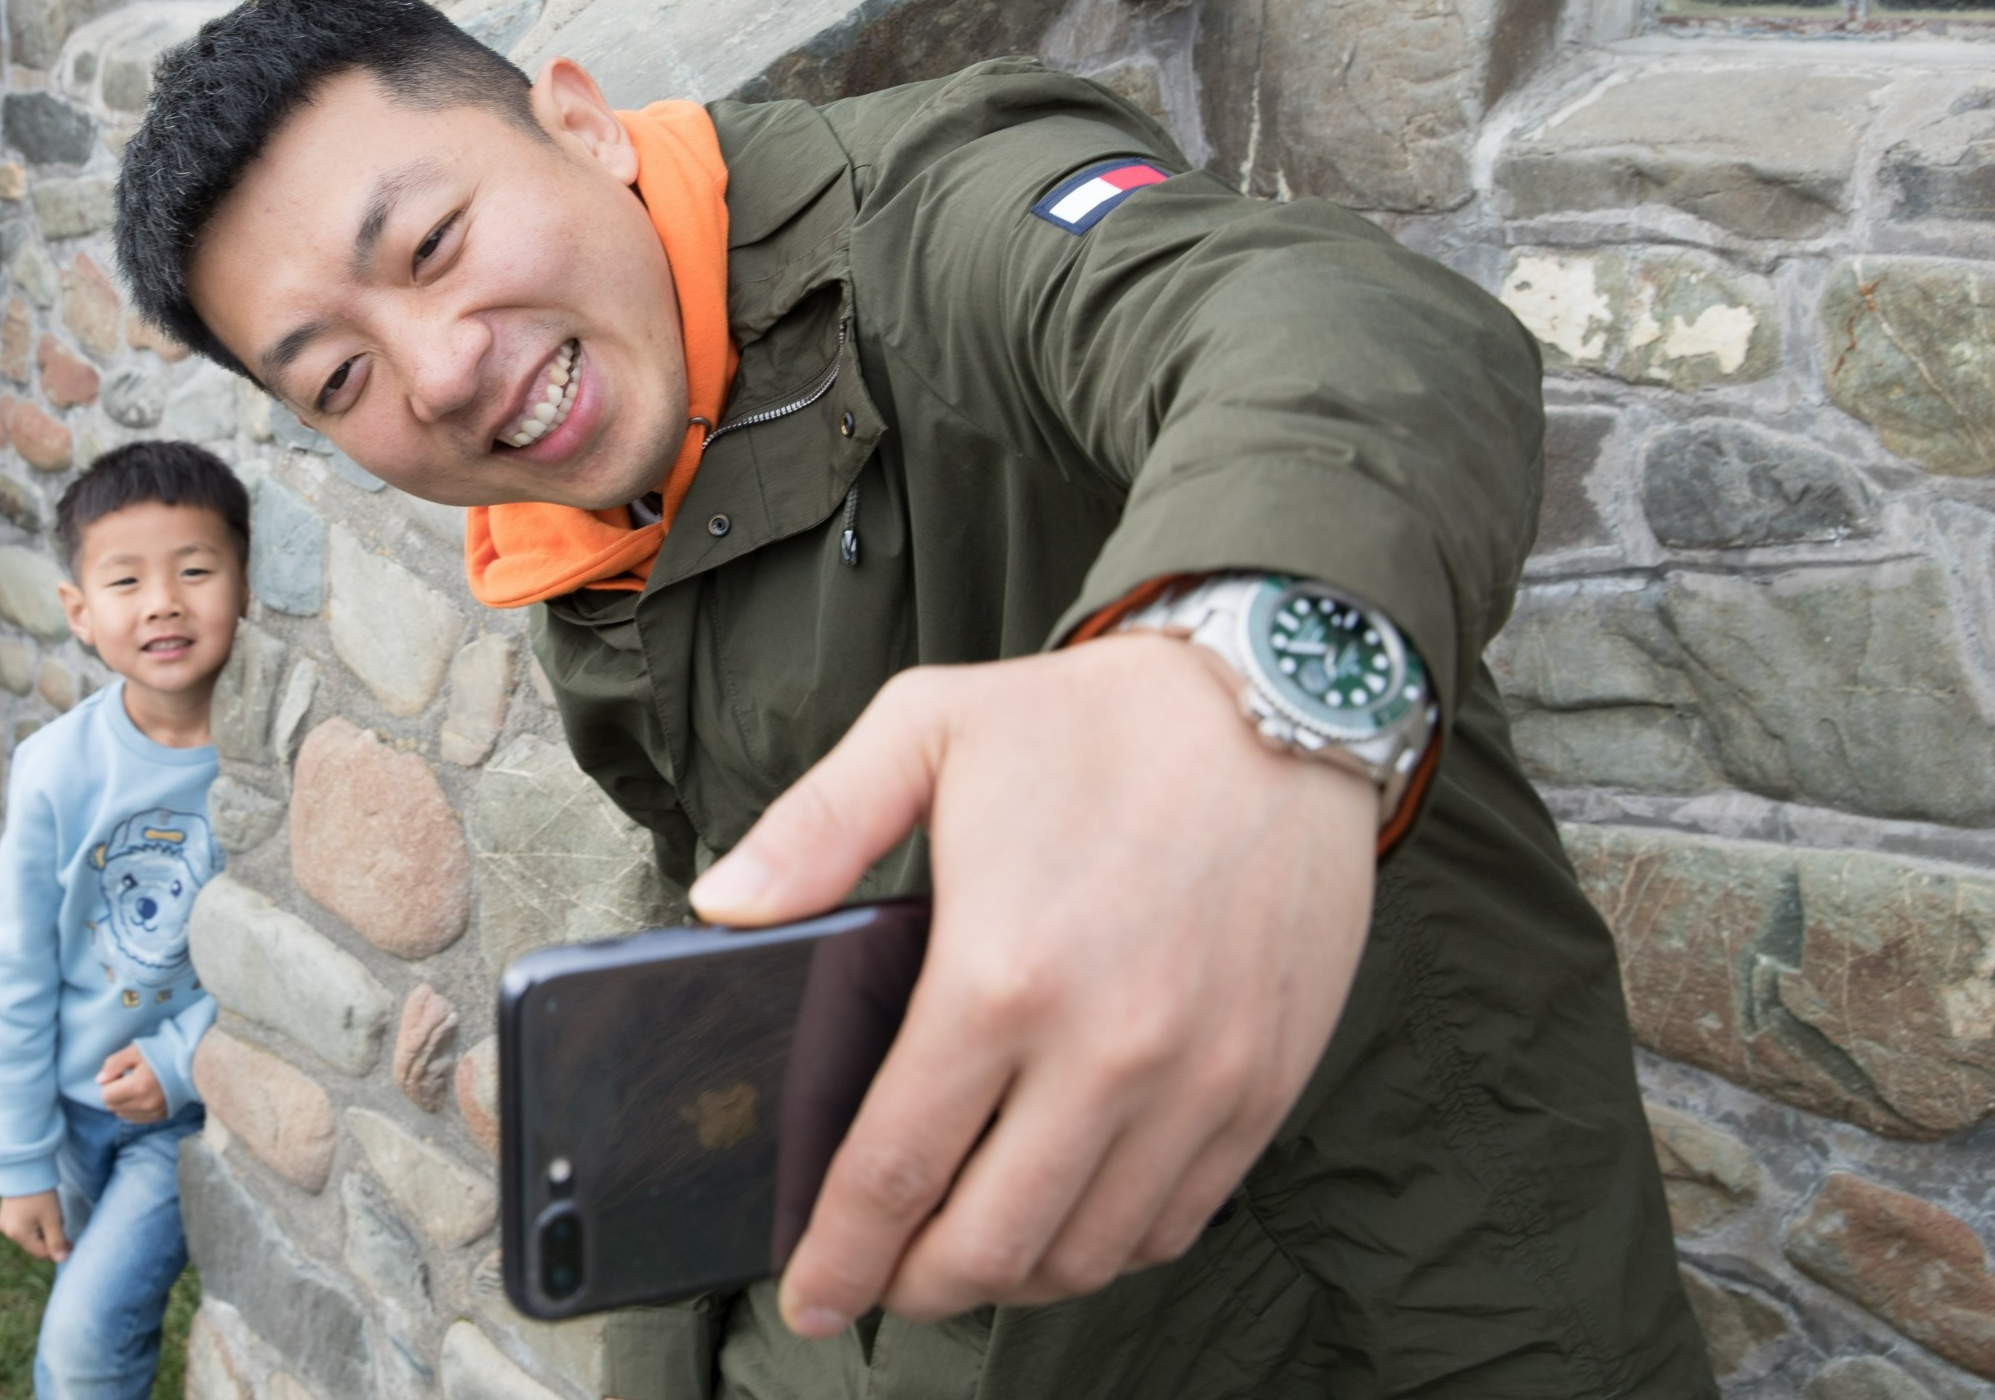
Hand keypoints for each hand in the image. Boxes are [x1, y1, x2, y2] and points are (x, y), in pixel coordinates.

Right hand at [0, 1191, 69, 1261]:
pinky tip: (40, 1208)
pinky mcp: (5, 1214)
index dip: (58, 1248)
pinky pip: (23, 1225)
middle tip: (59, 1219)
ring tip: (49, 1211)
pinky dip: (34, 1221)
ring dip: (43, 1228)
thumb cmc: (40, 1194)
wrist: (25, 1167)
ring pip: (30, 1235)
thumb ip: (57, 1241)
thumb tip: (62, 1260)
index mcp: (17, 1234)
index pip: (41, 1252)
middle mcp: (7, 1231)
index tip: (71, 1242)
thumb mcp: (53, 1218)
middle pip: (34, 1244)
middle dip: (50, 1236)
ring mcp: (4, 1222)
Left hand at [98, 1045, 166, 1124]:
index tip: (122, 1073)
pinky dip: (134, 1108)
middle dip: (115, 1093)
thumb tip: (99, 1081)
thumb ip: (114, 1064)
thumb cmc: (162, 1052)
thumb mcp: (135, 1051)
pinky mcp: (160, 1117)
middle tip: (128, 1078)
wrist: (192, 1063)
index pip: (106, 1096)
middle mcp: (145, 1104)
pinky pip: (135, 1119)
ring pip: (122, 1114)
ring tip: (137, 1086)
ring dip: (123, 1102)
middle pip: (113, 1107)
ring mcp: (154, 1113)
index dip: (110, 1083)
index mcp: (138, 1087)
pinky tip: (144, 1095)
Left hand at [686, 632, 1377, 1331]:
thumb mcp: (923, 729)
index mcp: (999, 975)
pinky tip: (1061, 1220)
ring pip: (1084, 1254)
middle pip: (989, 1244)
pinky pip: (1174, 1222)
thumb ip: (813, 827)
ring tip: (958, 1256)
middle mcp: (1105, 1051)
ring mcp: (1196, 1082)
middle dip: (911, 1288)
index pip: (896, 1168)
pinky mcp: (1262, 1088)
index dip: (840, 1252)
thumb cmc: (1088, 720)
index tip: (808, 1293)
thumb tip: (722, 907)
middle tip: (873, 1284)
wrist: (1272, 701)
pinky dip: (1106, 1248)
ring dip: (1009, 1280)